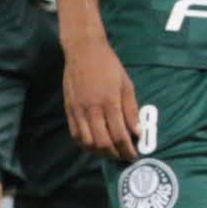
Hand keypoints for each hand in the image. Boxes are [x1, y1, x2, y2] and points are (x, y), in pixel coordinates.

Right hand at [63, 31, 141, 160]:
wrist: (83, 51)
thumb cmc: (109, 65)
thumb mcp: (126, 85)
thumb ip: (131, 110)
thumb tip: (137, 132)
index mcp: (110, 103)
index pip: (120, 135)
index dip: (128, 150)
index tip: (134, 155)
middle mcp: (93, 110)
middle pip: (103, 143)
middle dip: (115, 154)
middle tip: (123, 156)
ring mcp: (78, 111)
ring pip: (88, 143)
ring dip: (100, 152)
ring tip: (109, 152)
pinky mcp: (69, 110)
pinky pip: (75, 134)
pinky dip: (85, 144)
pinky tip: (94, 145)